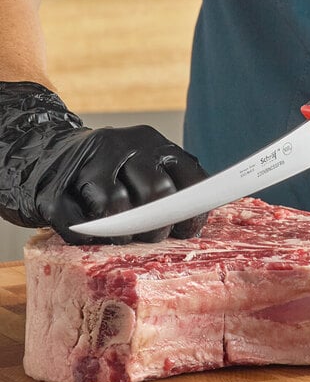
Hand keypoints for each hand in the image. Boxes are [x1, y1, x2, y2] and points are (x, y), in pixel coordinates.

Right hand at [0, 81, 207, 244]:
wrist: (44, 155)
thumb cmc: (109, 174)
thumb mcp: (144, 168)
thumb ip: (171, 185)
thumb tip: (192, 219)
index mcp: (154, 143)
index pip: (189, 177)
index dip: (192, 211)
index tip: (186, 231)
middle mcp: (125, 145)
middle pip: (157, 192)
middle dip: (157, 227)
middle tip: (148, 238)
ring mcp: (88, 161)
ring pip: (120, 209)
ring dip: (123, 235)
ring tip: (119, 235)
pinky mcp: (56, 186)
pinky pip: (82, 226)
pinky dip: (90, 238)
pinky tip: (91, 232)